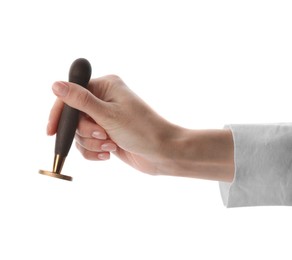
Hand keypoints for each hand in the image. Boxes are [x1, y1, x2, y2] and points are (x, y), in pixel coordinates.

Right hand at [47, 75, 233, 180]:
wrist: (163, 153)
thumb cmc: (141, 130)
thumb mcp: (108, 114)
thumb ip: (80, 100)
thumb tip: (55, 84)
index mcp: (106, 87)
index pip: (71, 96)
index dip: (59, 114)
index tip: (51, 132)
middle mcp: (104, 101)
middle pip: (74, 117)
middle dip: (85, 132)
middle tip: (103, 135)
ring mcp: (105, 119)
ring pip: (80, 133)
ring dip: (92, 143)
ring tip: (111, 145)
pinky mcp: (107, 135)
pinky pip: (88, 144)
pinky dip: (95, 152)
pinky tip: (109, 153)